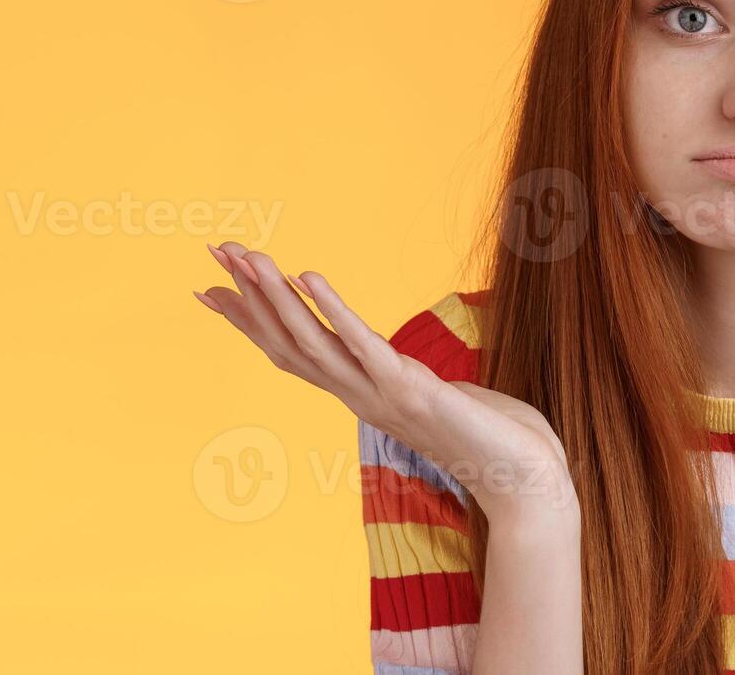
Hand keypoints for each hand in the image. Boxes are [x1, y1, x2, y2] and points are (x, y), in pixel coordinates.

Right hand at [192, 242, 573, 523]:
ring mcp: (382, 396)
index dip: (250, 322)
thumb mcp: (434, 400)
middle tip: (214, 252)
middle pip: (289, 343)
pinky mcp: (412, 389)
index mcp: (362, 395)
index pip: (291, 354)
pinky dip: (335, 312)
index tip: (209, 289)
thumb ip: (407, 383)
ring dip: (278, 299)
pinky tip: (310, 276)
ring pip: (315, 344)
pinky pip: (364, 346)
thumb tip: (397, 369)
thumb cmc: (488, 438)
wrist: (524, 482)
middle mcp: (361, 397)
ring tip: (250, 257)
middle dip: (249, 297)